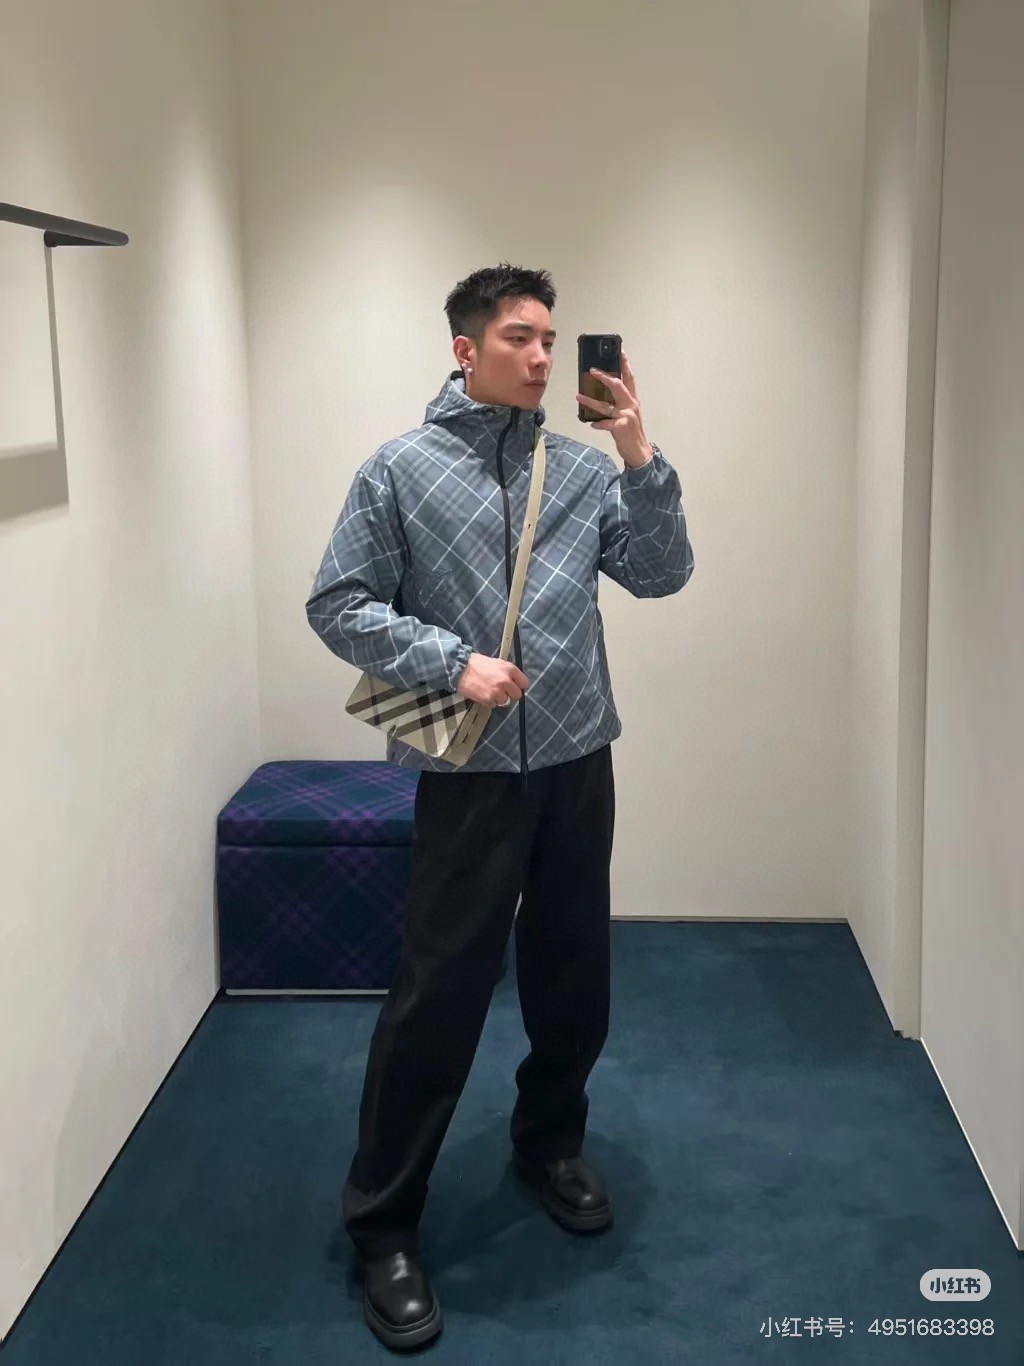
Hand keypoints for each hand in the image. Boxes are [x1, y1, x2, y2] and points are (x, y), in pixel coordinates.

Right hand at [456, 653, 529, 707]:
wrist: (460, 668)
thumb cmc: (477, 664)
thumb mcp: (497, 662)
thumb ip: (507, 672)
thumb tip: (514, 682)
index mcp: (510, 669)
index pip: (525, 683)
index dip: (519, 685)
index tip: (514, 686)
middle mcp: (506, 680)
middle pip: (517, 695)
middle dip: (510, 694)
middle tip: (501, 690)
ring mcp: (497, 691)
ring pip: (505, 701)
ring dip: (498, 698)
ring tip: (489, 690)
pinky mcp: (488, 699)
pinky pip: (494, 705)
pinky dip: (488, 702)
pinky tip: (482, 693)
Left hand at [576, 352, 653, 468]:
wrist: (639, 451)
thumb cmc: (631, 432)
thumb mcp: (628, 414)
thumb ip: (619, 402)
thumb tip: (602, 393)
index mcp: (632, 400)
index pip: (630, 378)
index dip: (625, 364)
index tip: (620, 352)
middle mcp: (631, 405)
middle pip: (617, 385)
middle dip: (604, 376)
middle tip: (592, 370)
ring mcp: (626, 415)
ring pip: (605, 405)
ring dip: (590, 400)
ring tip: (578, 396)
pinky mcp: (621, 427)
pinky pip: (605, 423)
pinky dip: (598, 424)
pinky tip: (591, 424)